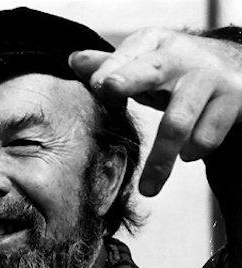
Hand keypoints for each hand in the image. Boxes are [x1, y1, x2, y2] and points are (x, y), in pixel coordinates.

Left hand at [69, 28, 241, 195]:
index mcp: (153, 45)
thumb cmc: (176, 70)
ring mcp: (209, 78)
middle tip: (109, 89)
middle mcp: (181, 57)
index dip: (110, 69)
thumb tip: (75, 61)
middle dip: (128, 80)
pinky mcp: (233, 100)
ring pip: (178, 121)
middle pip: (151, 71)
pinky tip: (187, 154)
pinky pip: (207, 135)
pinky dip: (195, 150)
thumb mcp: (145, 62)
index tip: (98, 86)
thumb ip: (111, 65)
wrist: (237, 64)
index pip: (127, 55)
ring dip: (161, 159)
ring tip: (149, 187)